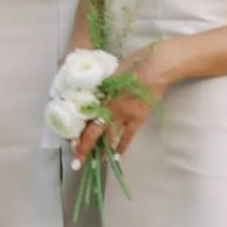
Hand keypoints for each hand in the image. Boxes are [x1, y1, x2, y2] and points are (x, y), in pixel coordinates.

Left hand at [70, 40, 175, 164]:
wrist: (155, 66)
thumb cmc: (132, 64)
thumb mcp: (110, 74)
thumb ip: (102, 88)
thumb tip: (94, 98)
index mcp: (101, 96)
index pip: (84, 119)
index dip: (77, 132)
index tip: (71, 143)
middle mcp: (110, 108)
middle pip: (93, 132)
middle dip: (84, 148)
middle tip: (77, 162)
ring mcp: (124, 115)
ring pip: (109, 137)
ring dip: (101, 151)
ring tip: (94, 162)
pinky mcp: (138, 118)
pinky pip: (128, 136)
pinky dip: (122, 146)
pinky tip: (116, 157)